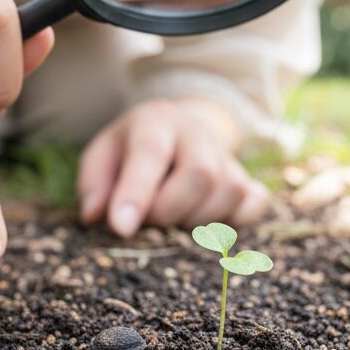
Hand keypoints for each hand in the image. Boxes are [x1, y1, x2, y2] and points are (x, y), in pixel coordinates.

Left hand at [76, 96, 269, 236]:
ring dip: (197, 221)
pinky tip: (207, 223)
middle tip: (149, 221)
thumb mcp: (102, 155)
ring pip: (229, 192)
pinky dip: (234, 222)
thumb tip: (95, 216)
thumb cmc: (131, 150)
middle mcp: (197, 133)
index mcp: (156, 121)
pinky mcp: (248, 179)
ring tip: (173, 219)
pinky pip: (254, 202)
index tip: (121, 228)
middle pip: (201, 173)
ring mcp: (227, 156)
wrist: (179, 129)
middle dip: (170, 210)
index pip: (151, 153)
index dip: (136, 192)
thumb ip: (94, 184)